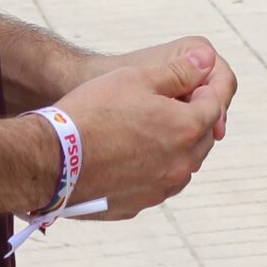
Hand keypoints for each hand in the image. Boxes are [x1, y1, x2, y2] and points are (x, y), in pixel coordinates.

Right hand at [50, 46, 237, 219]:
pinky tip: (129, 154)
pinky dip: (153, 168)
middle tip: (168, 102)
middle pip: (202, 136)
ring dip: (176, 145)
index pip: (215, 104)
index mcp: (187, 130)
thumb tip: (208, 61)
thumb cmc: (93, 112)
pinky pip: (157, 183)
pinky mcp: (138, 205)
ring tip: (147, 127)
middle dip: (193, 117)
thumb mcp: (138, 77)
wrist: (50, 159)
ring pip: (183, 163)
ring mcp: (161, 189)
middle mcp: (182, 165)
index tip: (187, 80)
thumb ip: (180, 70)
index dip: (204, 87)